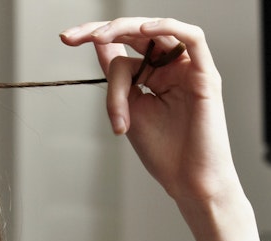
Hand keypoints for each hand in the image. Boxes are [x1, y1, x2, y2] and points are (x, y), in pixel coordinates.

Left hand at [59, 18, 247, 232]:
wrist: (187, 182)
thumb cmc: (163, 152)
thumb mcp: (128, 109)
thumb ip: (117, 79)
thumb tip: (99, 45)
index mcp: (152, 75)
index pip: (122, 46)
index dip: (94, 37)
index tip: (65, 39)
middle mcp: (171, 67)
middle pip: (136, 32)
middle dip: (102, 30)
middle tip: (74, 37)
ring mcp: (189, 69)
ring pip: (156, 34)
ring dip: (126, 29)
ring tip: (100, 37)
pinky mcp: (206, 75)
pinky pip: (193, 38)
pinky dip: (168, 27)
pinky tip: (144, 28)